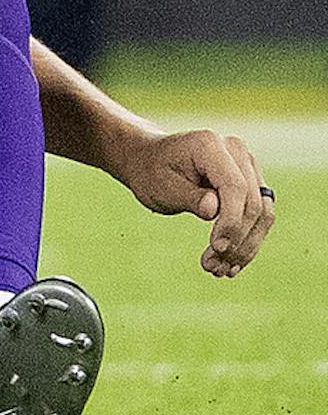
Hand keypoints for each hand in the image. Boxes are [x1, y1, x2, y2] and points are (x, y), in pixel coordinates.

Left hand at [112, 123, 276, 275]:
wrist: (151, 162)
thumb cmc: (153, 172)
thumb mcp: (162, 185)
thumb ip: (188, 196)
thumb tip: (213, 210)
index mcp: (210, 144)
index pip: (235, 187)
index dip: (231, 222)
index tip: (217, 249)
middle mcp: (235, 150)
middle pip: (252, 203)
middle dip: (237, 241)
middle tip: (212, 268)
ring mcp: (247, 164)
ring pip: (262, 213)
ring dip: (245, 247)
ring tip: (220, 271)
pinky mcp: (252, 182)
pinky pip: (260, 215)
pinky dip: (248, 241)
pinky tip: (231, 264)